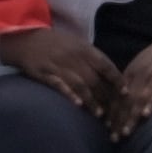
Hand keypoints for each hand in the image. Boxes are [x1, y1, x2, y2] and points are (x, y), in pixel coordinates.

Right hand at [0, 27, 122, 122]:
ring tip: (99, 114)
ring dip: (92, 101)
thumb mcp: (76, 44)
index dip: (117, 80)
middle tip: (114, 112)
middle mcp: (72, 57)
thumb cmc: (55, 43)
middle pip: (95, 79)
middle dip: (106, 97)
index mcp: (83, 48)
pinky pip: (59, 85)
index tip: (126, 93)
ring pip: (80, 85)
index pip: (105, 65)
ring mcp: (58, 65)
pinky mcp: (44, 73)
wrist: (25, 38)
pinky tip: (78, 104)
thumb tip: (111, 76)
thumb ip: (92, 58)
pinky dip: (69, 94)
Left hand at [115, 36, 151, 130]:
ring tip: (125, 132)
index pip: (118, 95)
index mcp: (131, 73)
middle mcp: (139, 77)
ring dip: (131, 117)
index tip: (107, 127)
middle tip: (113, 138)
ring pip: (138, 100)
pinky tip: (146, 115)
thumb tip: (120, 97)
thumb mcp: (141, 65)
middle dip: (118, 120)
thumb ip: (131, 81)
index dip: (112, 112)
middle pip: (125, 101)